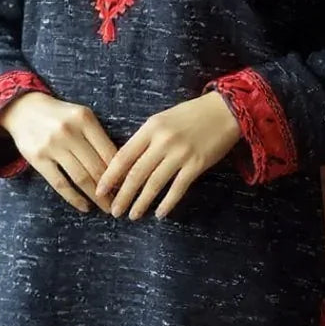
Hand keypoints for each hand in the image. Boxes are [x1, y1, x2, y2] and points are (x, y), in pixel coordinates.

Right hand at [0, 92, 117, 212]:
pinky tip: (85, 206)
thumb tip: (119, 168)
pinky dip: (75, 198)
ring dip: (96, 197)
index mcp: (85, 119)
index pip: (109, 151)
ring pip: (81, 178)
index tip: (128, 186)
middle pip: (96, 167)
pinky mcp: (38, 158)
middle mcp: (69, 131)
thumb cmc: (60, 116)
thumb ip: (98, 137)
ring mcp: (52, 145)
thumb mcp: (81, 116)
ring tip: (106, 207)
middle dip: (111, 189)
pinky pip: (61, 184)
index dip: (121, 172)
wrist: (24, 109)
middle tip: (121, 202)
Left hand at [95, 92, 242, 219]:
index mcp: (151, 128)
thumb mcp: (163, 120)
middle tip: (114, 210)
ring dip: (141, 202)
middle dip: (123, 195)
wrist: (225, 110)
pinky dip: (167, 203)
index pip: (124, 155)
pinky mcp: (196, 164)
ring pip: (154, 183)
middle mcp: (163, 141)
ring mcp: (180, 153)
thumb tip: (126, 164)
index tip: (100, 190)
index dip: (110, 175)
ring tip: (132, 215)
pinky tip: (160, 213)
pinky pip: (178, 188)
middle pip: (136, 173)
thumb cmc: (191, 115)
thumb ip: (146, 139)